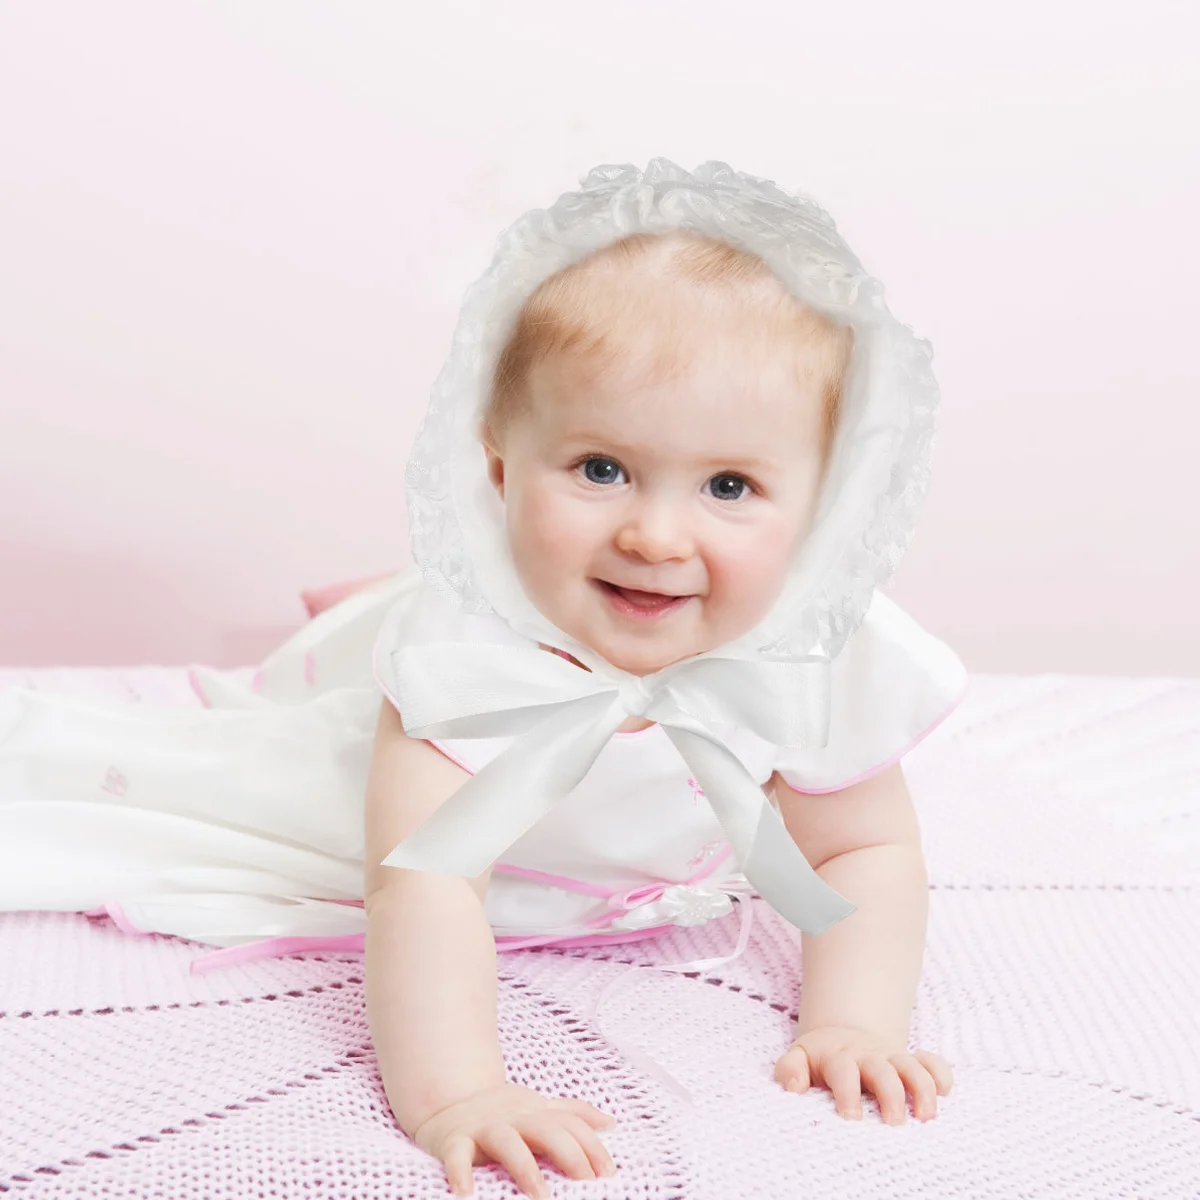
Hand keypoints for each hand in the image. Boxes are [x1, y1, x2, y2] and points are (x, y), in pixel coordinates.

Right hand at [411, 1082, 616, 1197]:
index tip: (609, 1172)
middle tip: (588, 1181)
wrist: (449, 1099)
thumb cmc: (503, 1113)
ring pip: (507, 1142)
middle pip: (547, 1129)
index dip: (592, 1146)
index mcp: (537, 1113)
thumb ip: (573, 1114)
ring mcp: (485, 1129)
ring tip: (541, 1195)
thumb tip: (610, 1123)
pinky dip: (460, 1173)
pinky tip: (466, 1194)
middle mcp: (514, 1119)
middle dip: (570, 1154)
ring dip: (524, 1167)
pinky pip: (457, 1156)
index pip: (571, 1125)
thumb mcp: (540, 1109)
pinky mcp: (455, 1141)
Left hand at [774, 1025, 952, 1123]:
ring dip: (922, 1089)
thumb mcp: (800, 1057)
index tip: (851, 1118)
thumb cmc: (821, 1058)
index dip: (847, 1094)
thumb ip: (790, 1070)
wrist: (845, 1033)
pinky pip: (933, 1062)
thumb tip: (794, 1088)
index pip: (844, 1072)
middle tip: (893, 1123)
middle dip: (891, 1095)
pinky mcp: (912, 1061)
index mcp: (839, 1057)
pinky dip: (941, 1075)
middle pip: (883, 1070)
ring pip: (912, 1067)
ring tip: (926, 1117)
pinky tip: (944, 1093)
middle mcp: (868, 1056)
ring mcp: (892, 1058)